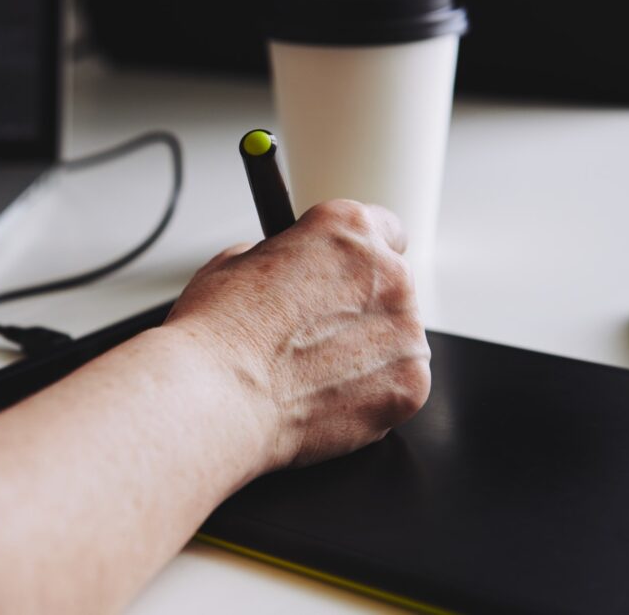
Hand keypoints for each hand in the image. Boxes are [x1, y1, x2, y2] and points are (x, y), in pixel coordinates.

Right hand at [166, 199, 430, 470]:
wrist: (220, 399)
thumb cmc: (219, 333)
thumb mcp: (233, 263)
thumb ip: (279, 258)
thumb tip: (287, 271)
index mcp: (348, 231)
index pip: (383, 230)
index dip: (358, 258)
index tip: (344, 275)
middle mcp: (389, 275)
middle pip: (391, 287)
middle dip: (359, 308)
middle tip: (312, 334)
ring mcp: (406, 333)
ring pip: (396, 340)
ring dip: (366, 353)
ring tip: (310, 373)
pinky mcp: (410, 386)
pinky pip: (397, 386)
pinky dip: (369, 395)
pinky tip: (323, 398)